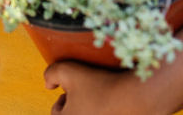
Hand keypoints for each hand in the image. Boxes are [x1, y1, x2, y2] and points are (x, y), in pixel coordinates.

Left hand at [44, 61, 164, 114]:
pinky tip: (112, 105)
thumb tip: (47, 84)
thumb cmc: (99, 85)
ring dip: (91, 109)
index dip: (64, 97)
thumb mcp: (68, 71)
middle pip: (73, 114)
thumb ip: (51, 74)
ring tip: (101, 99)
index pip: (57, 112)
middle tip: (89, 94)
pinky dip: (106, 111)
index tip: (78, 89)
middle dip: (77, 106)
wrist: (135, 98)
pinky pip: (105, 114)